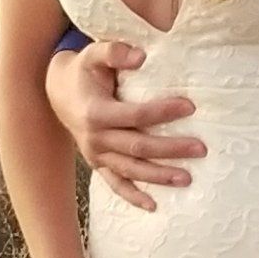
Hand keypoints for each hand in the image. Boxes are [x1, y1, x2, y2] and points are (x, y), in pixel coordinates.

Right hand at [46, 43, 203, 210]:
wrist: (57, 93)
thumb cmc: (83, 71)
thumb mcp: (92, 54)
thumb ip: (114, 51)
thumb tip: (141, 56)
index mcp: (96, 112)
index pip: (136, 116)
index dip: (163, 112)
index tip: (191, 107)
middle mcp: (95, 138)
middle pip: (138, 148)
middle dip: (171, 149)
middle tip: (201, 148)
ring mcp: (96, 155)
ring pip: (131, 170)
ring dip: (159, 177)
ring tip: (188, 178)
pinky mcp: (97, 164)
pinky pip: (116, 185)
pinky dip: (133, 197)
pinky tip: (154, 206)